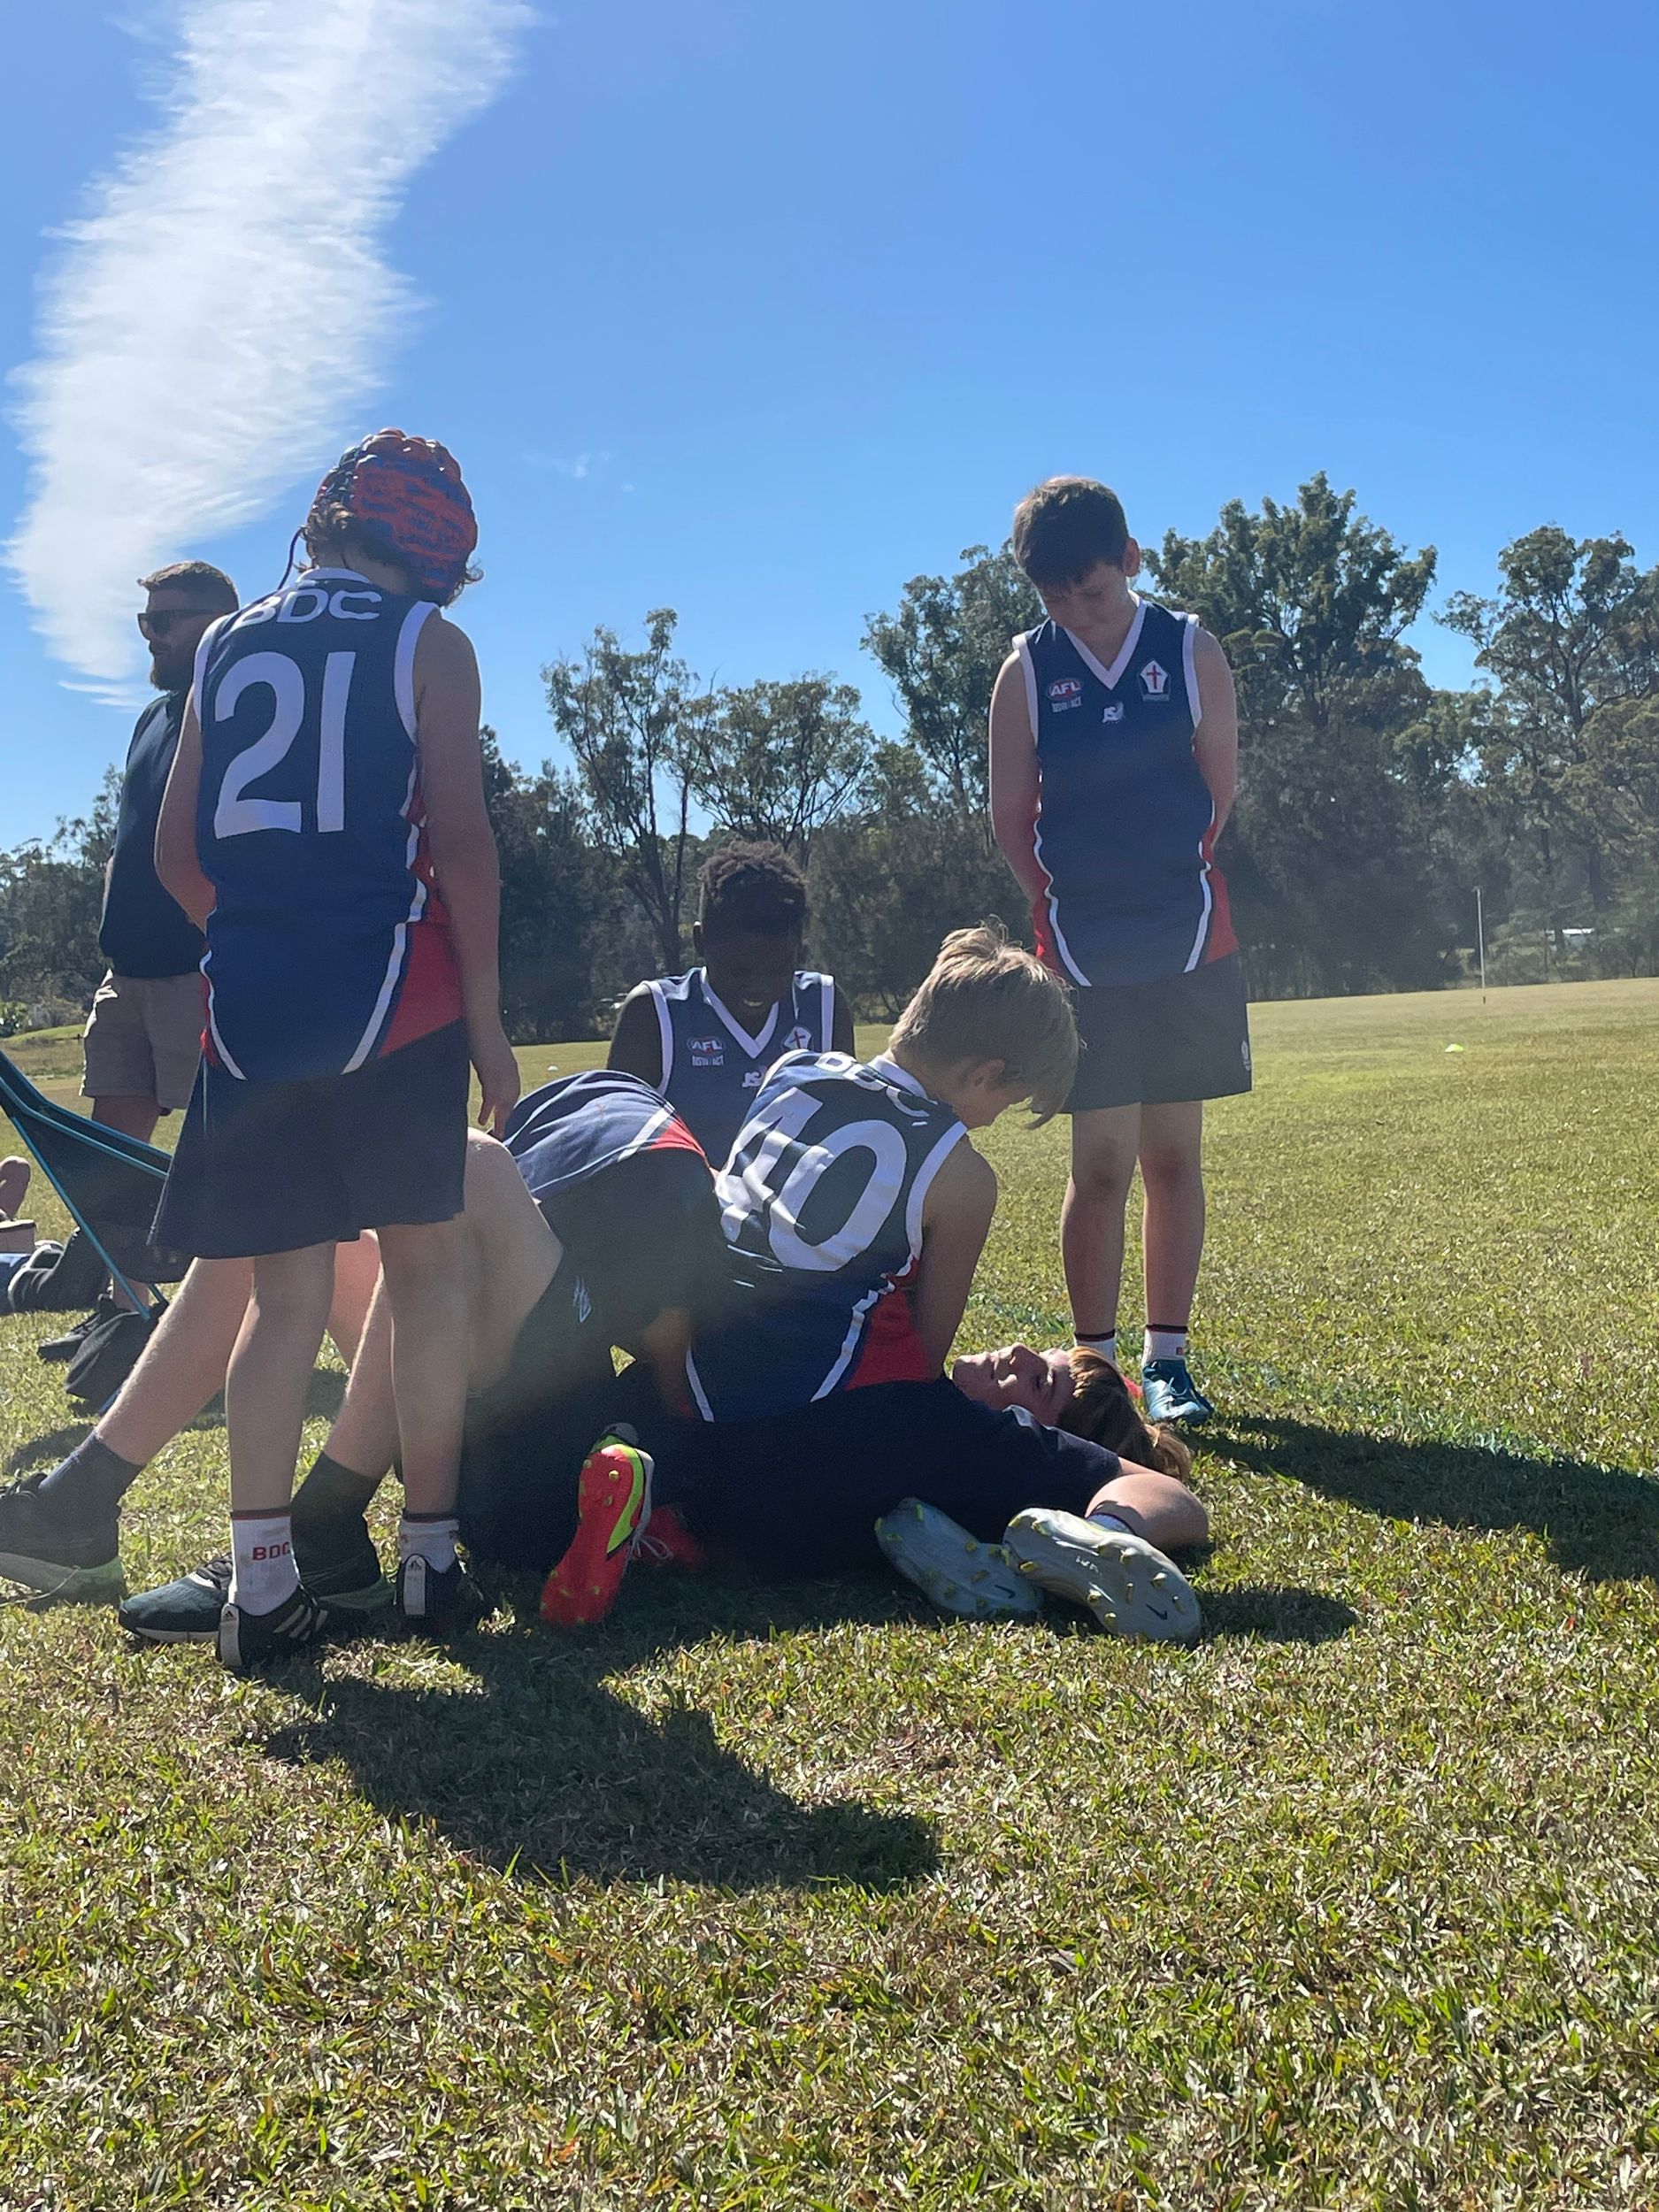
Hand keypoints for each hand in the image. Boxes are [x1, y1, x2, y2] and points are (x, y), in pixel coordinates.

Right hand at [469, 1020, 519, 1136]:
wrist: (482, 1018)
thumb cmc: (483, 1031)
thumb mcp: (490, 1051)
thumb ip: (490, 1063)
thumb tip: (485, 1067)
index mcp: (510, 1067)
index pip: (512, 1092)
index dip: (508, 1106)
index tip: (504, 1118)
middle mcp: (510, 1072)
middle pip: (510, 1100)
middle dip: (506, 1117)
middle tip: (501, 1134)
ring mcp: (502, 1072)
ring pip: (504, 1102)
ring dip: (500, 1119)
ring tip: (495, 1134)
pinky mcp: (491, 1071)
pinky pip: (491, 1096)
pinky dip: (488, 1109)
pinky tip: (482, 1119)